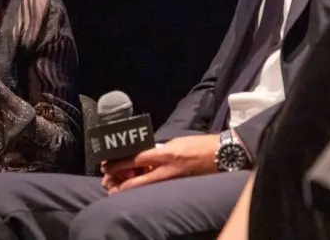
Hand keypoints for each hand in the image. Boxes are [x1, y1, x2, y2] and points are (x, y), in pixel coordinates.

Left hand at [101, 134, 220, 192]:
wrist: (223, 154)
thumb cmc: (200, 145)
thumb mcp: (176, 143)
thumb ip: (160, 150)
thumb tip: (145, 155)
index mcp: (166, 154)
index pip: (136, 160)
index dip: (119, 164)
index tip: (106, 165)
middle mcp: (168, 169)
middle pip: (138, 181)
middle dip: (120, 182)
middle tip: (107, 181)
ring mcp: (174, 180)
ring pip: (146, 187)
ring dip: (130, 187)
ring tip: (117, 188)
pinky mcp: (180, 185)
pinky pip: (158, 188)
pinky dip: (145, 188)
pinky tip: (137, 187)